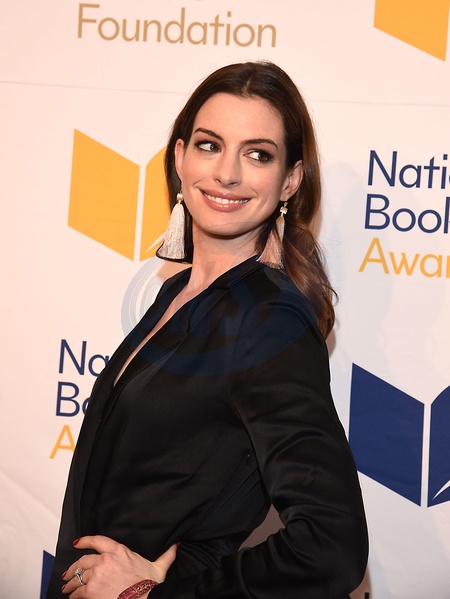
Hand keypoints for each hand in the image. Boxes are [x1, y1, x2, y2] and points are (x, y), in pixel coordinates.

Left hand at [61, 535, 176, 597]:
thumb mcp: (159, 567)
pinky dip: (73, 595)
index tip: (78, 542)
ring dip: (71, 583)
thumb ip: (166, 554)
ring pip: (78, 576)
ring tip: (67, 588)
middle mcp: (105, 559)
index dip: (85, 540)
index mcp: (119, 551)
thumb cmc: (149, 586)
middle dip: (74, 568)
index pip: (98, 540)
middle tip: (69, 574)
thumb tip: (176, 545)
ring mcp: (97, 574)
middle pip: (83, 560)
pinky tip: (72, 597)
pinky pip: (77, 591)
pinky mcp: (91, 590)